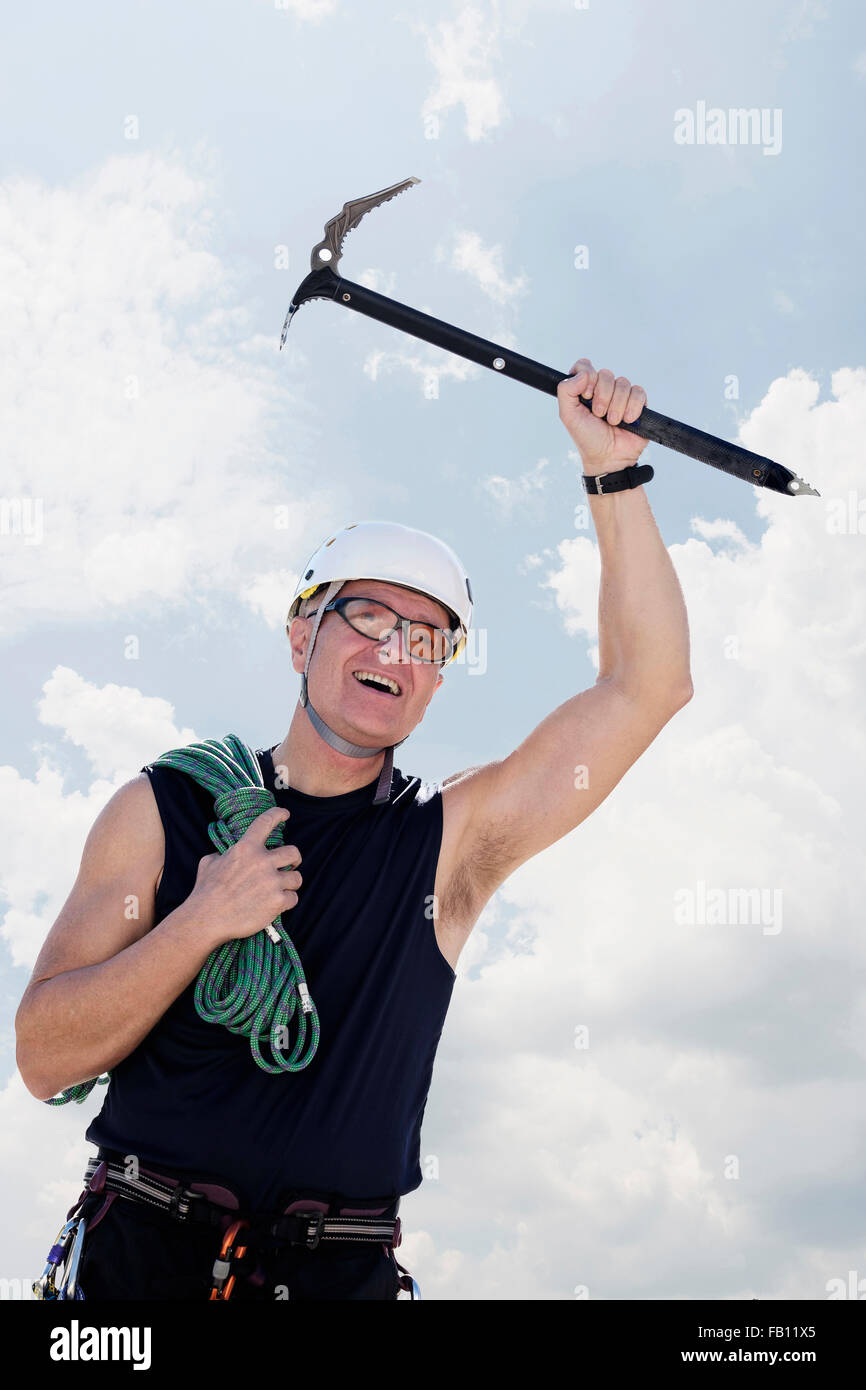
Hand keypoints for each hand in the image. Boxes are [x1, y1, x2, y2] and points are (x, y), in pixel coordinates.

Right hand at [189, 807, 302, 947]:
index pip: (266, 822)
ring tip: (279, 889)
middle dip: (293, 859)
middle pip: (294, 852)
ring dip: (290, 883)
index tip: (285, 814)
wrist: (206, 920)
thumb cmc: (205, 891)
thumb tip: (228, 853)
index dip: (278, 815)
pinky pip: (293, 898)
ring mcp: (272, 882)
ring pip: (297, 877)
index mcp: (245, 848)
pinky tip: (275, 905)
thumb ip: (224, 854)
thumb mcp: (209, 862)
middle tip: (289, 865)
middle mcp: (262, 861)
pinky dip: (286, 902)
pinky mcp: (277, 901)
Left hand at [557, 357, 647, 473]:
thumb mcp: (568, 415)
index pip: (584, 366)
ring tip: (613, 422)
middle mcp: (603, 389)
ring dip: (616, 406)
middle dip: (602, 397)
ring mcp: (621, 395)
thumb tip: (583, 373)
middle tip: (599, 415)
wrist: (608, 458)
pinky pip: (638, 392)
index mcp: (585, 389)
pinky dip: (632, 407)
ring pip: (623, 383)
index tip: (586, 395)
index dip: (587, 376)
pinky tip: (627, 420)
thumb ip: (566, 391)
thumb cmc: (587, 438)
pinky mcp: (638, 402)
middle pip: (605, 374)